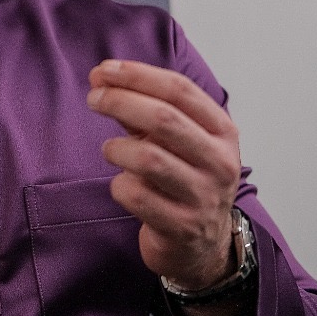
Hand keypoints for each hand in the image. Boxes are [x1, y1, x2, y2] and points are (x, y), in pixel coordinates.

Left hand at [86, 59, 242, 290]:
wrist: (202, 245)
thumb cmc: (183, 180)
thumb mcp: (175, 141)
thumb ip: (142, 110)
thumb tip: (102, 77)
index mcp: (222, 131)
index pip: (180, 90)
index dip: (138, 75)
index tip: (104, 70)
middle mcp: (220, 162)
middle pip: (164, 119)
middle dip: (120, 101)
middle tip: (94, 99)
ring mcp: (204, 197)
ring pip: (149, 158)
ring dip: (117, 148)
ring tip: (109, 150)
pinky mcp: (182, 227)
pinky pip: (138, 196)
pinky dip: (120, 185)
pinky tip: (122, 184)